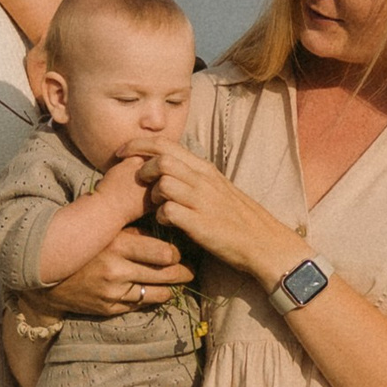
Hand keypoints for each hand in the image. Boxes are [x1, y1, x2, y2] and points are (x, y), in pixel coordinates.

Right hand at [52, 223, 191, 319]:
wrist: (48, 275)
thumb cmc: (84, 246)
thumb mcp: (106, 231)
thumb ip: (134, 230)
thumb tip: (166, 223)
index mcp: (117, 245)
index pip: (165, 254)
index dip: (177, 254)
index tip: (179, 251)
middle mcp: (116, 270)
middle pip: (166, 275)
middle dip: (182, 272)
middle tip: (190, 270)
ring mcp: (112, 293)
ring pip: (157, 293)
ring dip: (171, 288)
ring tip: (177, 282)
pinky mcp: (108, 308)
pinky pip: (140, 305)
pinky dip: (151, 298)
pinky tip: (156, 291)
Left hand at [134, 139, 293, 282]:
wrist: (264, 242)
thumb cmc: (239, 218)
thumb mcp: (218, 188)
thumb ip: (194, 177)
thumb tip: (168, 170)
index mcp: (205, 169)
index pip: (166, 144)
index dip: (139, 144)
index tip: (122, 152)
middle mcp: (203, 180)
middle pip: (162, 159)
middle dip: (141, 167)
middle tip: (134, 181)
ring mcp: (203, 201)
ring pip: (163, 183)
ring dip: (152, 194)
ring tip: (156, 205)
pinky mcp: (201, 224)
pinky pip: (168, 212)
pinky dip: (161, 216)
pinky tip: (167, 223)